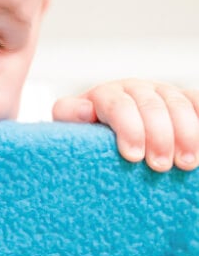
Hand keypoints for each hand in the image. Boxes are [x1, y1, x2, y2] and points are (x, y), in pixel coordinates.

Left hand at [53, 79, 198, 171]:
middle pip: (151, 106)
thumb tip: (85, 111)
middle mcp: (135, 89)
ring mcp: (161, 93)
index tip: (132, 156)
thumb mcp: (73, 127)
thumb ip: (69, 115)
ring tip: (187, 164)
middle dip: (158, 136)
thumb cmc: (90, 135)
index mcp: (106, 94)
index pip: (117, 104)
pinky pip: (197, 102)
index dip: (127, 128)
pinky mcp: (183, 101)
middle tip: (160, 166)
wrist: (108, 132)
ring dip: (186, 134)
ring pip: (178, 104)